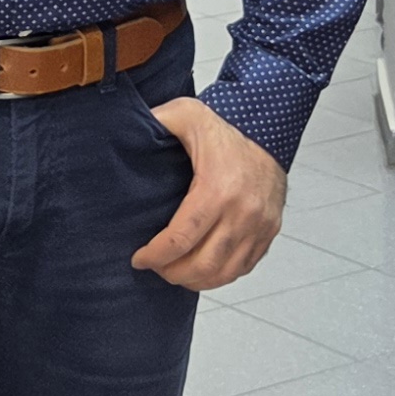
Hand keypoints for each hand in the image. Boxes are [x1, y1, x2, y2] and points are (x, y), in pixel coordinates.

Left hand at [133, 97, 286, 289]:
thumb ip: (156, 121)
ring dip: (195, 280)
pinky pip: (243, 268)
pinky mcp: (268, 233)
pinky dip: (219, 276)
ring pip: (224, 273)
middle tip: (155, 268)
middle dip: (172, 273)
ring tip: (174, 272)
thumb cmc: (223, 130)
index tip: (139, 259)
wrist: (269, 135)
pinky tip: (200, 270)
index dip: (155, 256)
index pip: (181, 238)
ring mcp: (259, 226)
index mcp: (217, 188)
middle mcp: (242, 212)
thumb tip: (125, 130)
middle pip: (203, 264)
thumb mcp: (186, 115)